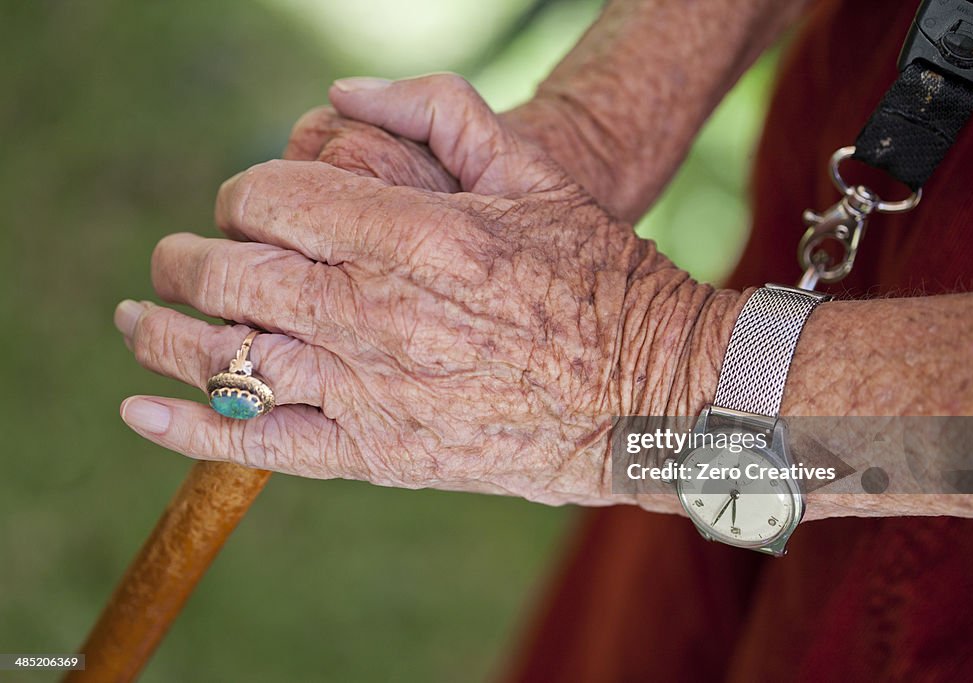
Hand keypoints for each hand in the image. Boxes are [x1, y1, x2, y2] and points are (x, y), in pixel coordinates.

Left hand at [116, 74, 721, 505]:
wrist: (648, 394)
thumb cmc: (599, 278)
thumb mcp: (537, 171)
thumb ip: (440, 110)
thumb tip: (341, 96)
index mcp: (414, 233)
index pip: (268, 202)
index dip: (241, 197)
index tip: (251, 209)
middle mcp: (379, 311)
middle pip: (227, 277)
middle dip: (187, 260)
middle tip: (179, 261)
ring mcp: (375, 390)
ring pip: (227, 359)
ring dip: (162, 334)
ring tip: (138, 319)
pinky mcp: (382, 455)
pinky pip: (262, 444)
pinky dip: (189, 430)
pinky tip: (139, 411)